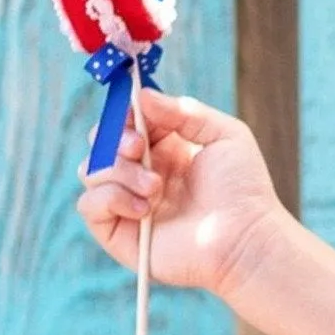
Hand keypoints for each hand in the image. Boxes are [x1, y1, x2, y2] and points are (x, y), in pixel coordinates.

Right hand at [75, 84, 288, 301]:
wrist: (245, 238)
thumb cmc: (244, 189)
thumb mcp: (225, 134)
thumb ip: (185, 111)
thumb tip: (142, 96)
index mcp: (166, 150)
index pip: (127, 123)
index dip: (125, 115)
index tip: (137, 115)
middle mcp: (143, 174)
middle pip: (102, 143)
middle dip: (115, 139)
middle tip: (139, 148)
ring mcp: (129, 203)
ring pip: (91, 170)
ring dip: (120, 172)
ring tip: (156, 187)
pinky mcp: (120, 233)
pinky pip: (88, 205)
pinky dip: (111, 198)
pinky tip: (144, 208)